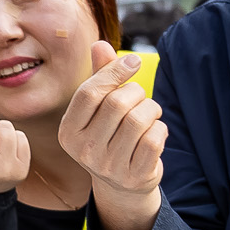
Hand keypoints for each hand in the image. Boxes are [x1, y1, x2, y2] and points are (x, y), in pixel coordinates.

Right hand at [57, 42, 165, 203]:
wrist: (122, 185)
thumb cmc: (111, 135)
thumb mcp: (100, 108)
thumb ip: (100, 77)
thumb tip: (99, 44)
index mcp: (69, 131)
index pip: (89, 92)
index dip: (114, 71)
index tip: (133, 62)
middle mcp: (84, 151)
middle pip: (117, 103)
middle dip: (136, 92)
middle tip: (140, 98)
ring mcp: (109, 167)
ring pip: (138, 119)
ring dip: (151, 109)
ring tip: (149, 114)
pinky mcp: (134, 177)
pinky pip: (154, 139)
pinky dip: (160, 129)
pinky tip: (155, 133)